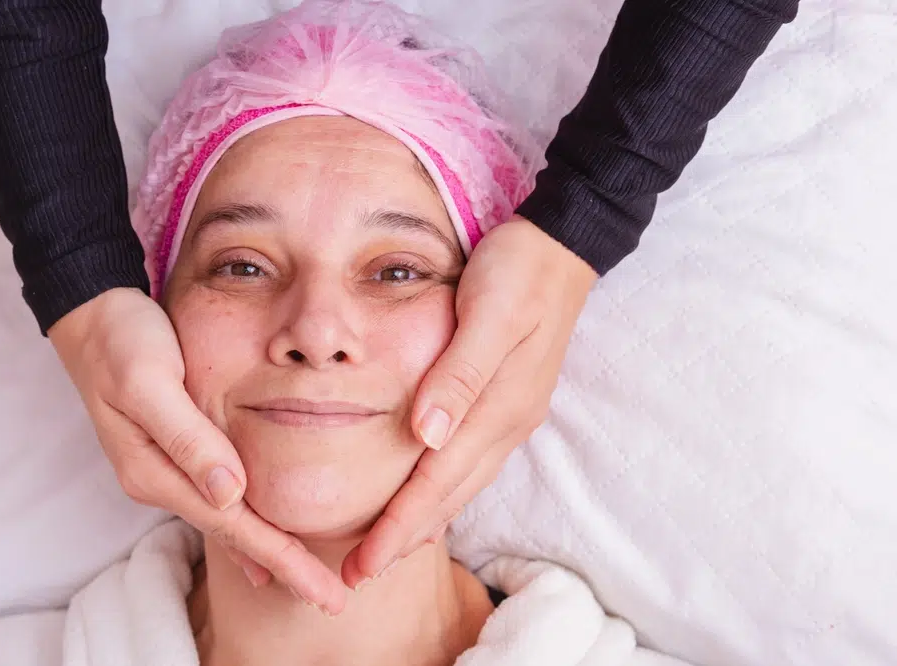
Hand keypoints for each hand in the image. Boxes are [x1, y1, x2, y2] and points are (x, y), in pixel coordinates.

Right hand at [49, 288, 347, 613]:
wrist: (92, 317)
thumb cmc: (122, 340)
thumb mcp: (149, 381)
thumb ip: (187, 437)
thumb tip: (229, 494)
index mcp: (156, 471)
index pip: (232, 525)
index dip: (280, 558)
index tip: (321, 590)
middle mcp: (161, 480)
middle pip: (235, 534)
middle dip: (285, 568)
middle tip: (332, 599)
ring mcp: (167, 471)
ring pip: (229, 522)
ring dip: (270, 552)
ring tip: (308, 581)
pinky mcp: (177, 453)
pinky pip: (219, 501)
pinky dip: (246, 527)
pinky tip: (260, 551)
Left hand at [341, 217, 596, 585]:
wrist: (562, 247)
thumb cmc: (518, 271)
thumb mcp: (488, 312)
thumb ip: (459, 375)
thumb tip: (425, 437)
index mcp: (498, 407)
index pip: (438, 482)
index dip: (398, 526)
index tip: (362, 564)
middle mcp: (507, 422)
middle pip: (449, 495)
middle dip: (403, 538)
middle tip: (357, 575)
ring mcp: (511, 415)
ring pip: (461, 484)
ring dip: (423, 520)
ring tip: (385, 550)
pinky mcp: (508, 402)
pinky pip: (470, 462)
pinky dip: (443, 491)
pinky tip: (428, 499)